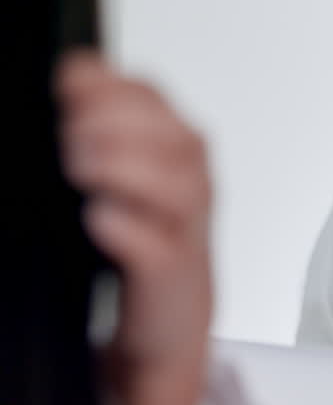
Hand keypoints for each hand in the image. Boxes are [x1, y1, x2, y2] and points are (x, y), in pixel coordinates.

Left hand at [57, 51, 213, 404]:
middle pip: (176, 137)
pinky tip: (98, 221)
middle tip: (72, 136)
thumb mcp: (117, 178)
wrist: (165, 332)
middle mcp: (191, 189)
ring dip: (127, 169)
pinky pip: (163, 250)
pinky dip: (130, 231)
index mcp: (175, 156)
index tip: (68, 87)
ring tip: (83, 170)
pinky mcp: (177, 281)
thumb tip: (72, 72)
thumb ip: (100, 123)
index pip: (154, 101)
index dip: (114, 89)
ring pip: (181, 185)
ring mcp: (190, 234)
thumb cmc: (136, 253)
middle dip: (121, 126)